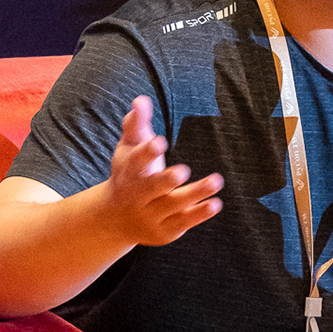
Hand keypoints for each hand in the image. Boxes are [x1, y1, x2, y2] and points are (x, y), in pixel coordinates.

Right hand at [103, 98, 223, 249]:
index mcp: (128, 172)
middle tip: (183, 170)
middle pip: (151, 187)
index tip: (161, 142)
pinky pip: (182, 222)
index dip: (148, 152)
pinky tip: (215, 203)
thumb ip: (136, 124)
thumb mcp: (129, 149)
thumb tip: (141, 100)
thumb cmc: (130, 174)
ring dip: (195, 193)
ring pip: (172, 205)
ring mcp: (149, 215)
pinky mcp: (164, 230)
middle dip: (166, 180)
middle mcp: (136, 195)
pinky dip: (199, 214)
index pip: (136, 161)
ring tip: (216, 180)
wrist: (115, 220)